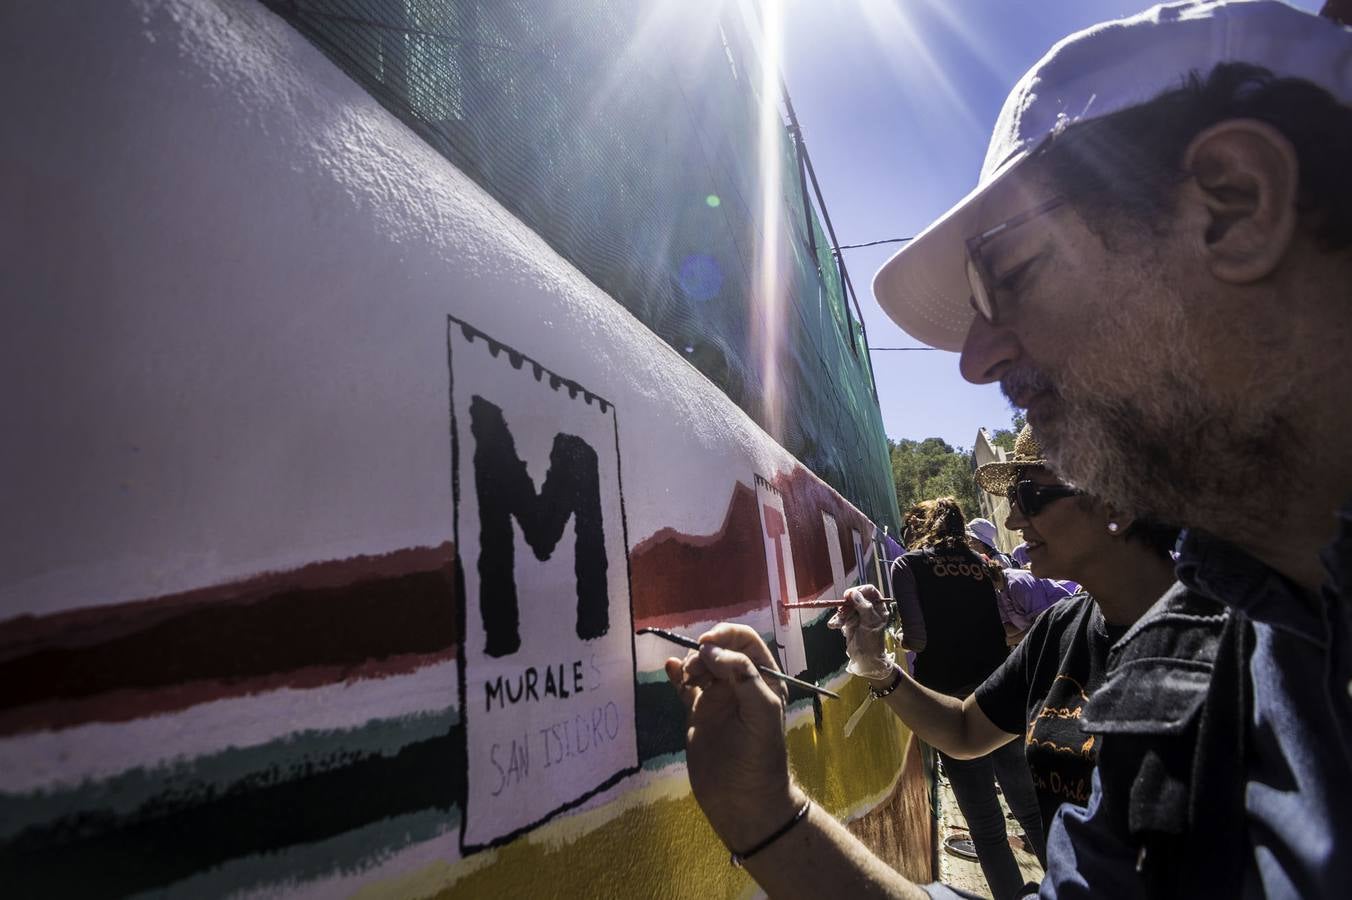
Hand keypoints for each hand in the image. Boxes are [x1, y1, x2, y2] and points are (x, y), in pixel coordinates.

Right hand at [664, 624, 803, 851]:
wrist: (743, 801)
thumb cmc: (760, 757)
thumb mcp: (762, 712)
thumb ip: (742, 675)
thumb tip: (711, 649)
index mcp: (763, 679)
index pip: (745, 641)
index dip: (726, 635)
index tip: (706, 643)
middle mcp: (740, 684)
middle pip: (719, 649)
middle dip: (705, 651)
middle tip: (697, 670)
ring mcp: (718, 698)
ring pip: (701, 665)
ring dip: (691, 663)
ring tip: (687, 679)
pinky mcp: (698, 713)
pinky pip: (685, 685)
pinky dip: (677, 674)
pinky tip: (671, 669)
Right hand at [827, 586, 893, 679]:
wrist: (865, 660)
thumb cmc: (872, 642)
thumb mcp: (870, 623)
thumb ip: (863, 607)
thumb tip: (853, 593)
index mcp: (878, 607)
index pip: (869, 591)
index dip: (859, 591)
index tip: (849, 595)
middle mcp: (868, 609)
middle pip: (855, 598)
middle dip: (846, 604)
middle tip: (841, 610)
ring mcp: (858, 616)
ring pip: (846, 607)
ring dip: (840, 614)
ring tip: (837, 623)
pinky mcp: (850, 623)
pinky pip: (841, 617)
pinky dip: (836, 621)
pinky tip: (834, 626)